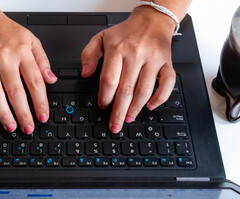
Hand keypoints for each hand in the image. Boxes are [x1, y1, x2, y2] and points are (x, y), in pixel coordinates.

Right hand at [0, 2, 56, 133]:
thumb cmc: (6, 30)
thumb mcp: (30, 39)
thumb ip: (42, 60)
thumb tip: (51, 79)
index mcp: (21, 52)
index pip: (35, 82)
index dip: (40, 102)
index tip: (43, 116)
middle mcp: (4, 59)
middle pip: (15, 91)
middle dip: (23, 113)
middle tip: (28, 128)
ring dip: (3, 114)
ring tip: (11, 127)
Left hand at [81, 6, 176, 132]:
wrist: (152, 20)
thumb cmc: (125, 32)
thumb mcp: (101, 38)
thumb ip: (88, 55)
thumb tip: (84, 74)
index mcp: (118, 49)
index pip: (109, 79)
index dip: (105, 96)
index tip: (102, 105)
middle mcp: (136, 54)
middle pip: (125, 89)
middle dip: (118, 111)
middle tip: (114, 124)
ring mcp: (153, 59)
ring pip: (144, 90)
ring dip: (135, 108)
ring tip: (128, 118)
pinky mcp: (167, 63)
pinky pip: (168, 83)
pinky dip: (160, 97)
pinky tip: (151, 105)